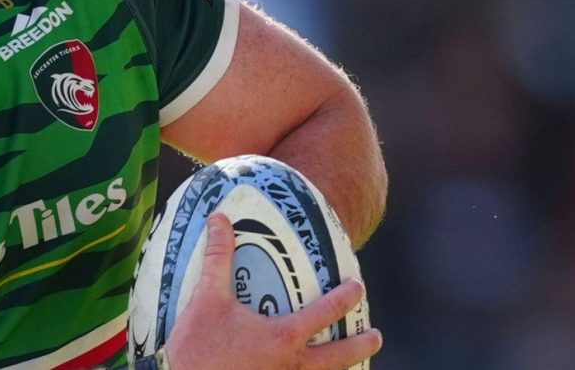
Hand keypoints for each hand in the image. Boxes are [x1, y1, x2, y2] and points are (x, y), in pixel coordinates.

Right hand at [163, 213, 382, 369]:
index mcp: (284, 336)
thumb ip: (218, 257)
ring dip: (343, 367)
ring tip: (354, 363)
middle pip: (339, 356)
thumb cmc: (198, 345)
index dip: (345, 297)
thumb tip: (219, 219)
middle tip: (376, 335)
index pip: (325, 312)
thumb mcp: (207, 297)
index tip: (357, 286)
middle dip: (361, 344)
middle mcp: (292, 364)